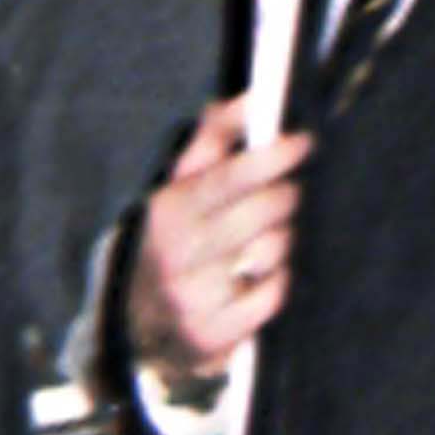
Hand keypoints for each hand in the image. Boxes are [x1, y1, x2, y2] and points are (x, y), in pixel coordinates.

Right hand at [124, 101, 307, 399]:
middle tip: (287, 194)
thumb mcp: (179, 187)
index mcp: (169, 212)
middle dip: (284, 197)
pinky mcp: (211, 335)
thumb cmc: (172, 240)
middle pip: (261, 212)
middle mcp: (178, 255)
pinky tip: (262, 277)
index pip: (229, 178)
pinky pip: (273, 296)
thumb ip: (214, 139)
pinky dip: (277, 282)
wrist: (132, 325)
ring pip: (272, 252)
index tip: (302, 143)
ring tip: (266, 239)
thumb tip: (254, 99)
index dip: (271, 157)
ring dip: (281, 241)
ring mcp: (194, 298)